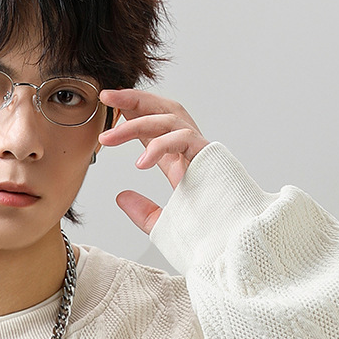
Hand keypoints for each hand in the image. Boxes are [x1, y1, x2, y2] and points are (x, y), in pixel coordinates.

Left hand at [96, 88, 209, 236]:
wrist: (232, 242)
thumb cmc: (207, 234)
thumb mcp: (162, 223)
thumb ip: (142, 211)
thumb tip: (120, 198)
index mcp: (179, 159)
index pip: (153, 127)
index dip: (131, 113)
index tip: (107, 107)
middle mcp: (190, 149)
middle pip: (162, 109)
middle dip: (134, 99)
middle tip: (106, 96)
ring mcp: (200, 149)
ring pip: (168, 119)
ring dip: (136, 122)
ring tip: (109, 136)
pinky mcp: (209, 155)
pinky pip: (182, 138)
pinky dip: (159, 146)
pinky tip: (141, 162)